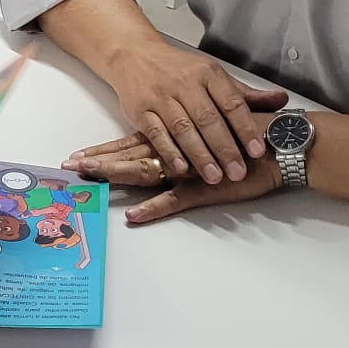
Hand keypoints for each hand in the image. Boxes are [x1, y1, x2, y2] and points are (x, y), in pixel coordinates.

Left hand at [64, 133, 282, 224]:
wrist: (278, 145)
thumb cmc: (247, 136)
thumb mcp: (215, 131)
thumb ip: (196, 132)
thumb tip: (175, 140)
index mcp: (174, 138)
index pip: (131, 143)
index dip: (104, 149)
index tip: (78, 154)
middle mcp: (175, 151)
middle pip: (128, 155)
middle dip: (98, 161)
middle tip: (69, 166)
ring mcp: (187, 170)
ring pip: (143, 172)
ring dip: (115, 175)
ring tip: (90, 178)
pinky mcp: (204, 189)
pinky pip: (174, 200)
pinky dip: (155, 208)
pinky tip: (135, 216)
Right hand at [97, 43, 286, 184]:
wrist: (134, 54)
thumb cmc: (178, 69)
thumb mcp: (213, 75)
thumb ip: (245, 94)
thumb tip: (282, 101)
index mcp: (207, 74)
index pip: (230, 102)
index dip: (245, 128)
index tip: (257, 150)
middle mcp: (184, 84)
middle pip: (208, 119)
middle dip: (225, 148)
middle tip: (239, 172)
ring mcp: (160, 96)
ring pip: (183, 128)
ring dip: (200, 154)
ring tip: (215, 177)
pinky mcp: (140, 109)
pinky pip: (156, 132)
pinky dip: (168, 151)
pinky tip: (181, 167)